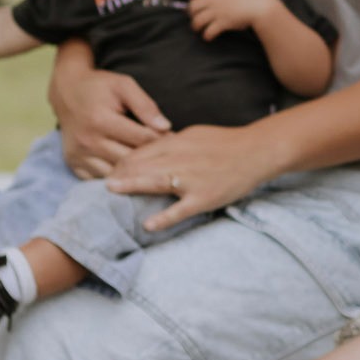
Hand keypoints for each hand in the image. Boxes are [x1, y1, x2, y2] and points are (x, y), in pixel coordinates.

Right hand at [54, 66, 171, 179]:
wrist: (67, 91)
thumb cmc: (100, 86)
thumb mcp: (124, 85)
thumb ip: (145, 105)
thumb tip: (166, 127)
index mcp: (101, 120)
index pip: (142, 139)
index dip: (163, 140)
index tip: (175, 140)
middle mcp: (87, 141)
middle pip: (130, 159)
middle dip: (151, 159)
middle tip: (168, 157)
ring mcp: (78, 155)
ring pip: (116, 174)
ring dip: (134, 172)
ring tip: (151, 166)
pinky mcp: (73, 164)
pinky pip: (99, 179)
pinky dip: (116, 178)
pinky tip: (129, 172)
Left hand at [108, 119, 282, 233]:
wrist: (257, 151)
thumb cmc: (226, 143)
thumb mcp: (195, 134)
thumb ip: (172, 141)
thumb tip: (150, 148)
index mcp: (178, 141)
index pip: (143, 149)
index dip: (123, 159)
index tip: (109, 167)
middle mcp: (181, 158)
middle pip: (143, 164)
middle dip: (120, 172)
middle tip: (102, 182)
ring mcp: (192, 179)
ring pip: (155, 182)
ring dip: (131, 186)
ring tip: (111, 192)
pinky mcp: (204, 197)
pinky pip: (180, 210)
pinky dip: (164, 217)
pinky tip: (148, 225)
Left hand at [187, 0, 275, 42]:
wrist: (261, 6)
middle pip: (192, 5)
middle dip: (191, 12)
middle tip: (195, 16)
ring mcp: (218, 11)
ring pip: (197, 20)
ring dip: (196, 26)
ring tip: (198, 29)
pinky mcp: (222, 23)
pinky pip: (208, 31)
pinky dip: (206, 36)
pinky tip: (209, 37)